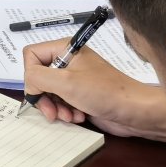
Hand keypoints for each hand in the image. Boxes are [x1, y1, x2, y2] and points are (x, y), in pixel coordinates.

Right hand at [22, 44, 162, 136]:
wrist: (136, 112)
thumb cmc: (103, 92)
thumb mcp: (65, 82)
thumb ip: (37, 77)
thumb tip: (29, 86)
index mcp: (64, 49)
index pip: (31, 55)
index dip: (31, 75)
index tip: (40, 91)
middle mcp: (67, 62)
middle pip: (38, 76)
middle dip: (44, 97)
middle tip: (52, 112)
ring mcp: (75, 79)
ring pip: (48, 92)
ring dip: (56, 107)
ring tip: (69, 116)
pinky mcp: (81, 96)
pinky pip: (62, 102)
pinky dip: (66, 112)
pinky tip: (78, 117)